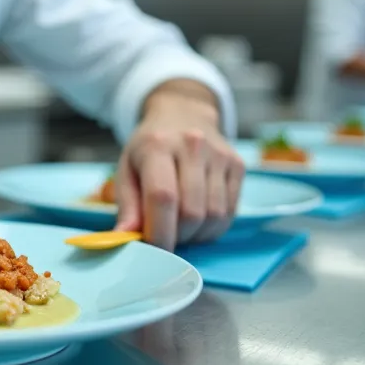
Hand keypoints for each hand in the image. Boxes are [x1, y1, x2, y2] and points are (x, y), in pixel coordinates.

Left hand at [113, 83, 245, 250]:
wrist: (183, 113)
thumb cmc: (149, 147)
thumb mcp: (127, 169)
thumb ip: (127, 205)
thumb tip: (126, 238)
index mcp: (157, 145)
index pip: (163, 197)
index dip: (159, 233)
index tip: (152, 251)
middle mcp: (192, 145)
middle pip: (191, 213)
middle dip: (177, 237)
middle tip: (165, 236)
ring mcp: (219, 154)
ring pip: (214, 217)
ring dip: (196, 235)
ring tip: (180, 227)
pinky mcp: (238, 165)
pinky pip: (230, 213)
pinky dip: (213, 227)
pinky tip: (198, 220)